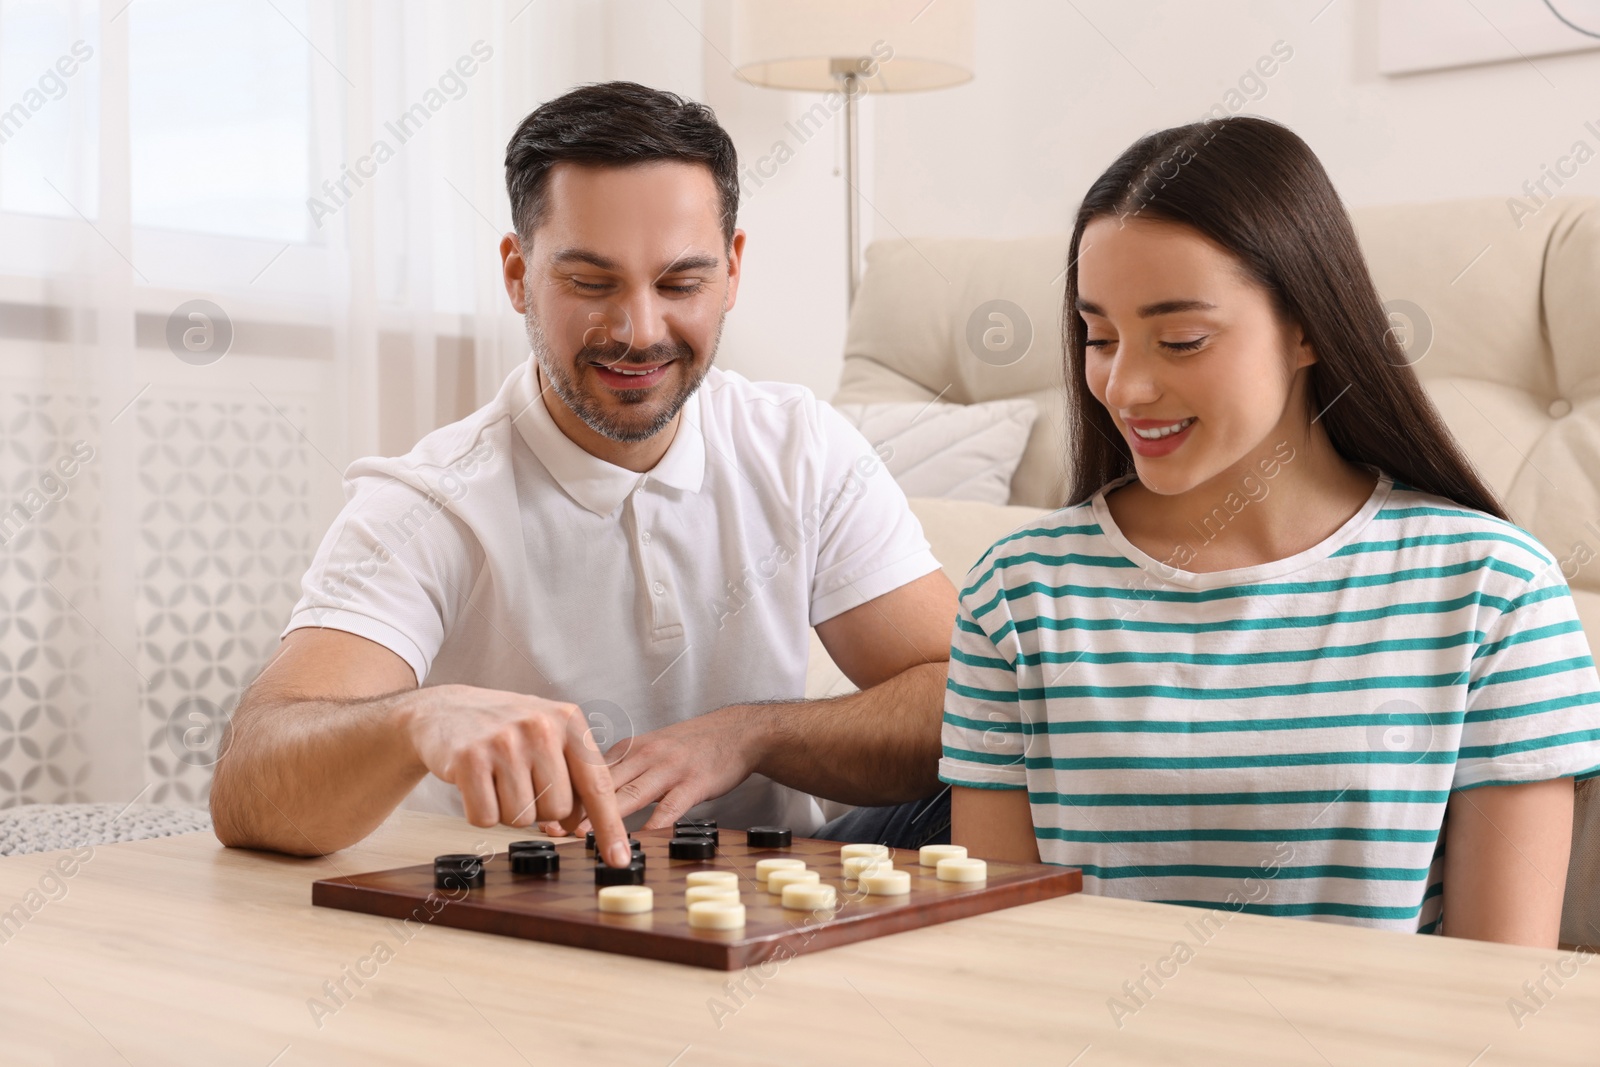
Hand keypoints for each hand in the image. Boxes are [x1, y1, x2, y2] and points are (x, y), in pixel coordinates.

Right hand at [400, 683, 632, 866]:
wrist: (445, 709)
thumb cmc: (504, 728)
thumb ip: (574, 772)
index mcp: (569, 720)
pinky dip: (481, 812)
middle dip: (539, 808)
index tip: (618, 859)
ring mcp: (504, 742)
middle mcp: (541, 727)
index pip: (597, 784)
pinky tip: (477, 783)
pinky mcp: (469, 759)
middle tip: (520, 781)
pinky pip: (486, 818)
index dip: (609, 826)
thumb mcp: (548, 733)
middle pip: (558, 809)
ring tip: (497, 778)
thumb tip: (584, 825)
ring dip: (507, 810)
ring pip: (522, 818)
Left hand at [539, 704, 766, 834]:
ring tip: (583, 835)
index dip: (564, 793)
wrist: (736, 732)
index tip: (541, 814)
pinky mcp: (694, 783)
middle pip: (603, 782)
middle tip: (549, 828)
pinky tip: (640, 841)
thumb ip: (621, 771)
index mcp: (630, 749)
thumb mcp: (650, 750)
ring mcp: (669, 769)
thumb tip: (584, 797)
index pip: (589, 771)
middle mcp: (645, 755)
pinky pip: (671, 806)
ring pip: (631, 793)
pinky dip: (654, 824)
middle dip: (574, 807)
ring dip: (605, 816)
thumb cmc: (690, 746)